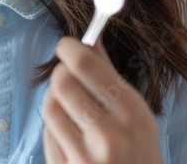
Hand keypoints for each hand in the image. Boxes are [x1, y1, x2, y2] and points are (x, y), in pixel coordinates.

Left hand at [40, 36, 162, 163]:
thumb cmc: (138, 152)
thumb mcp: (135, 114)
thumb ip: (109, 73)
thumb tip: (90, 35)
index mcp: (134, 113)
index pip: (86, 65)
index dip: (70, 49)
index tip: (66, 47)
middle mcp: (112, 135)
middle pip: (62, 81)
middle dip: (61, 74)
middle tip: (66, 77)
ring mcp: (89, 157)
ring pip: (50, 105)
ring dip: (54, 100)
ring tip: (69, 107)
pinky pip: (48, 133)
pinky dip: (54, 127)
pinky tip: (70, 133)